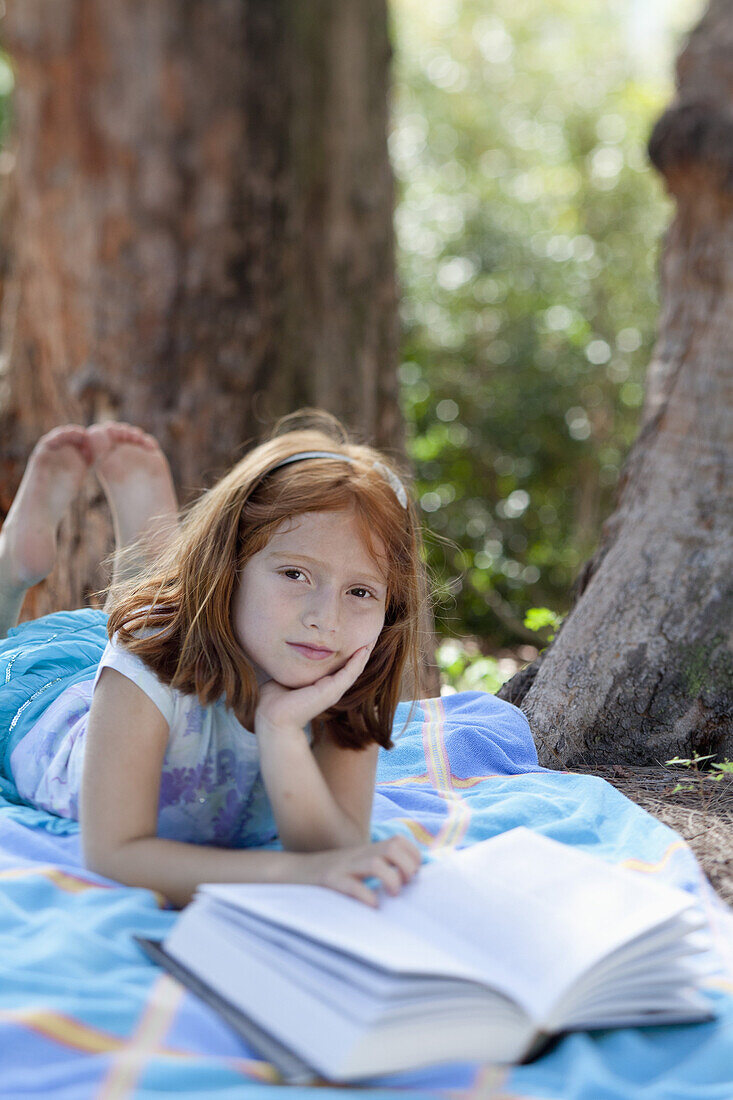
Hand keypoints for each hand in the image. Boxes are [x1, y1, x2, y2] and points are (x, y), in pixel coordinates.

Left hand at [255, 643, 373, 734]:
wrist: (272, 717)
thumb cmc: (274, 699)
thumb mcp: (288, 676)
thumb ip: (294, 666)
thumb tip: (289, 653)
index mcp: (321, 686)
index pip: (339, 666)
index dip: (348, 651)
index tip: (353, 633)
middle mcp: (331, 688)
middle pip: (351, 666)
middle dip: (361, 650)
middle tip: (370, 631)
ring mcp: (333, 690)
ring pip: (355, 668)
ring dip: (365, 652)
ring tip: (373, 637)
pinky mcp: (332, 690)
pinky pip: (351, 671)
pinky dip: (359, 659)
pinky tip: (365, 647)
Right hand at [297, 835, 422, 906]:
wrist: (292, 872)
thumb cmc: (329, 875)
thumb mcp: (355, 864)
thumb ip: (377, 866)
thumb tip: (406, 882)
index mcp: (366, 850)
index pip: (399, 840)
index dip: (414, 855)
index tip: (413, 875)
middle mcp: (357, 854)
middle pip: (393, 847)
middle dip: (407, 866)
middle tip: (405, 885)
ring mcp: (343, 866)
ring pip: (374, 864)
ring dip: (391, 880)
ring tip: (392, 895)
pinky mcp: (329, 881)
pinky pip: (350, 886)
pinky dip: (366, 896)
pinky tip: (372, 905)